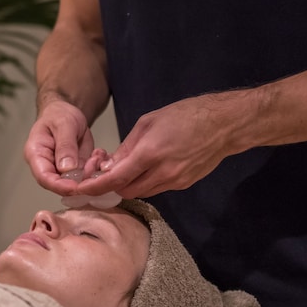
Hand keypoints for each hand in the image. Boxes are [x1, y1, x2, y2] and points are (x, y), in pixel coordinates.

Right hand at [23, 99, 96, 194]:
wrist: (66, 113)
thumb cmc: (58, 115)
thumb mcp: (64, 124)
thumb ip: (65, 146)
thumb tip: (67, 169)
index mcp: (36, 154)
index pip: (44, 177)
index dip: (59, 186)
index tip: (76, 186)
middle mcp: (47, 166)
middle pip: (60, 185)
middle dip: (79, 180)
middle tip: (93, 164)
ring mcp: (61, 170)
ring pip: (76, 183)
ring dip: (90, 173)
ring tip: (96, 155)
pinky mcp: (74, 170)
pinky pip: (86, 176)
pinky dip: (96, 168)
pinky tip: (98, 155)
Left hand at [73, 94, 233, 198]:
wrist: (224, 125)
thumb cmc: (186, 115)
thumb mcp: (149, 122)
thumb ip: (127, 146)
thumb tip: (111, 164)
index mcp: (150, 154)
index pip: (116, 179)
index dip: (95, 187)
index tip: (81, 189)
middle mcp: (163, 173)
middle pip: (126, 190)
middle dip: (112, 185)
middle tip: (105, 173)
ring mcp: (175, 181)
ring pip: (141, 191)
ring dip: (129, 184)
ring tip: (127, 168)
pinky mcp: (184, 184)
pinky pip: (157, 188)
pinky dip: (146, 182)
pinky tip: (147, 168)